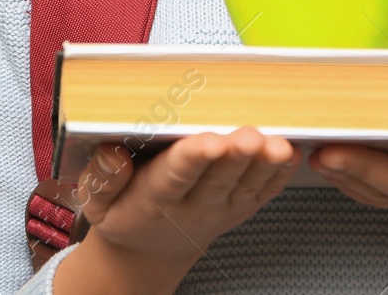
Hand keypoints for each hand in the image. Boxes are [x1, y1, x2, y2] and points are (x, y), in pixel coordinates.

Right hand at [53, 128, 300, 294]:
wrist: (149, 250)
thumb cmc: (123, 212)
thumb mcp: (96, 201)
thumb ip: (103, 178)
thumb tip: (114, 151)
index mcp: (154, 199)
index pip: (175, 176)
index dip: (193, 158)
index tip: (208, 141)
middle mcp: (193, 205)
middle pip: (218, 178)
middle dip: (235, 155)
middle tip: (250, 135)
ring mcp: (222, 208)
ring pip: (247, 185)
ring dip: (264, 164)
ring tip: (277, 144)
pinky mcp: (242, 207)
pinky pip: (265, 191)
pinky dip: (280, 173)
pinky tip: (291, 152)